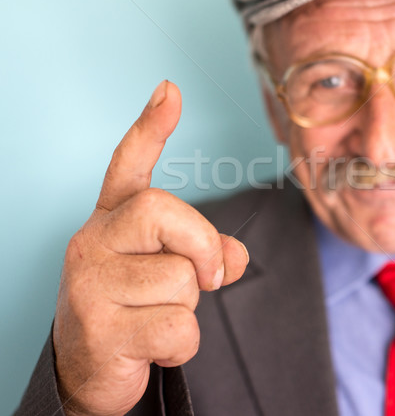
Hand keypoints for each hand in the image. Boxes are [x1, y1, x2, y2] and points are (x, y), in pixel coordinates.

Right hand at [52, 81, 247, 415]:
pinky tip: (154, 349)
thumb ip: (205, 254)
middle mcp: (93, 241)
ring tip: (157, 320)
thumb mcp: (167, 274)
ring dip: (188, 310)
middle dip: (202, 246)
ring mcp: (89, 284)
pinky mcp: (98, 330)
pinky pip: (177, 329)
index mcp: (112, 222)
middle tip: (208, 278)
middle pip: (164, 212)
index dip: (149, 127)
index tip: (171, 90)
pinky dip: (182, 346)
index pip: (127, 166)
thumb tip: (237, 255)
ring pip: (180, 280)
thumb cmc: (133, 310)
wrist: (88, 372)